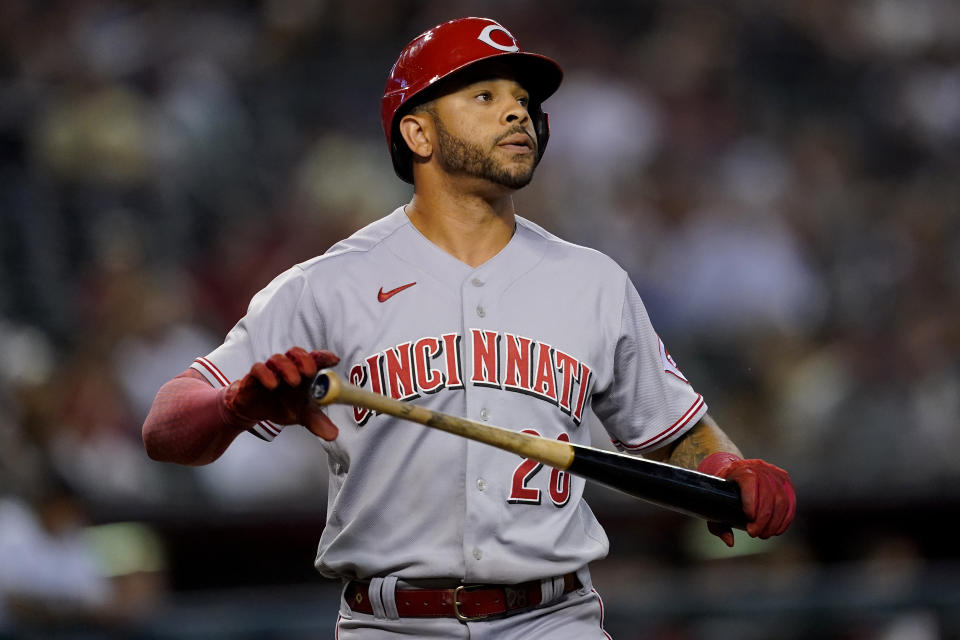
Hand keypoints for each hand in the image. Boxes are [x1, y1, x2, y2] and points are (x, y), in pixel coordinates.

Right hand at [223, 347, 340, 439]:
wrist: (256, 411)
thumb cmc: (282, 405)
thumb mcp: (303, 415)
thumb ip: (318, 422)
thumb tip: (333, 435)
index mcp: (303, 372)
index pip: (315, 358)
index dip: (324, 357)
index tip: (334, 360)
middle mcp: (288, 368)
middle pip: (296, 353)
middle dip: (305, 359)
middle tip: (311, 371)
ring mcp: (271, 370)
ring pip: (278, 359)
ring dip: (287, 368)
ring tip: (295, 381)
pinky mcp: (254, 377)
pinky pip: (258, 369)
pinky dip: (266, 375)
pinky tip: (273, 385)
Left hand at [697, 452, 795, 546]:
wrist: (734, 470)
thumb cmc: (724, 490)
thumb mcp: (715, 504)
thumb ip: (718, 525)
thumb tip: (730, 541)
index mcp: (741, 470)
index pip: (750, 483)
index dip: (751, 503)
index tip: (748, 520)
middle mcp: (760, 468)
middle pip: (768, 495)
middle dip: (763, 519)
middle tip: (755, 533)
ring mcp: (774, 473)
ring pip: (781, 499)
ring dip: (775, 522)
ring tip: (765, 534)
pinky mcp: (785, 480)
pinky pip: (790, 501)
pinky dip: (786, 519)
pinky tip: (777, 530)